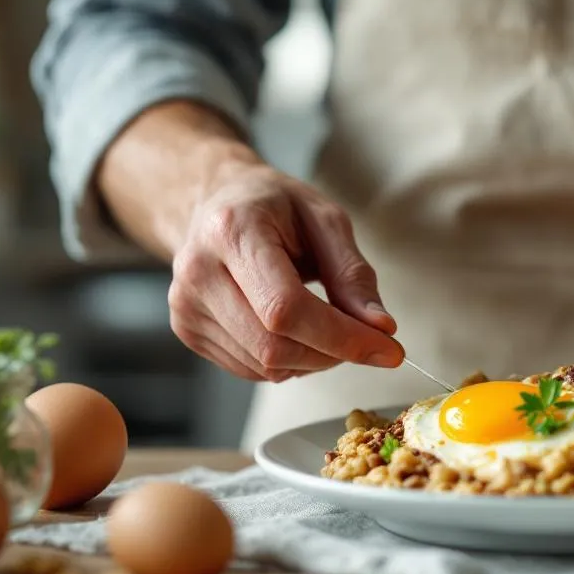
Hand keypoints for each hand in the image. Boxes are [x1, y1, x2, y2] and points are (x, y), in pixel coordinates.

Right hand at [166, 158, 403, 381]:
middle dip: (333, 353)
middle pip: (274, 346)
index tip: (388, 349)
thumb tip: (380, 329)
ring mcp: (186, 306)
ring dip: (313, 360)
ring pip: (265, 366)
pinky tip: (294, 329)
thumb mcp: (325, 220)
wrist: (215, 202)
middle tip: (364, 338)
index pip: (285, 308)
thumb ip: (353, 275)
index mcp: (232, 232)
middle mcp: (198, 271)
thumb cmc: (274, 206)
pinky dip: (288, 362)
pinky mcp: (186, 330)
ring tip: (324, 323)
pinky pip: (250, 370)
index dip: (341, 337)